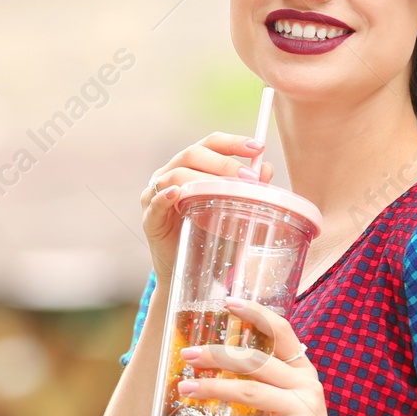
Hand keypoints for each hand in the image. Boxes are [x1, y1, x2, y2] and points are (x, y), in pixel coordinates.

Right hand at [141, 134, 274, 282]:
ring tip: (226, 190)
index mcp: (191, 166)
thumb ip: (247, 189)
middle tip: (249, 178)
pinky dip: (165, 197)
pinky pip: (155, 202)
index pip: (210, 143)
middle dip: (224, 163)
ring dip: (202, 179)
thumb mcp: (231, 211)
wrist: (188, 273)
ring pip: (176, 175)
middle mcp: (170, 174)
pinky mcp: (149, 218)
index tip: (257, 148)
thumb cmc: (209, 236)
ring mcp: (155, 194)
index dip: (233, 142)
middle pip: (193, 154)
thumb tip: (267, 169)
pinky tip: (177, 194)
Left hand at [174, 296, 340, 415]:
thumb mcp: (278, 408)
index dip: (256, 314)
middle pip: (256, 360)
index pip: (282, 332)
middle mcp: (306, 384)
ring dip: (213, 389)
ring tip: (186, 390)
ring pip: (250, 389)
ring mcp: (304, 408)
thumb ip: (256, 389)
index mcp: (302, 371)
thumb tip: (210, 372)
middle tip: (188, 356)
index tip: (228, 303)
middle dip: (217, 355)